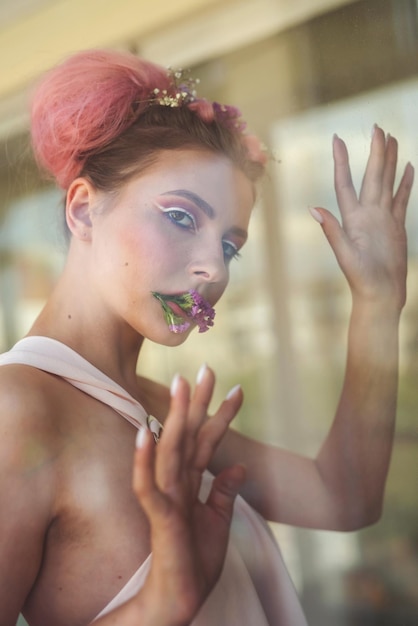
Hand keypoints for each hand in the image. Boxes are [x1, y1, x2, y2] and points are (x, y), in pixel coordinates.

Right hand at [132, 367, 244, 625]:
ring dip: (175, 417)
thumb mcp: (219, 521)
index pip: (208, 441)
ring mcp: (168, 497)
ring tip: (182, 385)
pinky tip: (146, 433)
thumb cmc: (196, 561)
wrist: (182, 599)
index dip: (222, 415)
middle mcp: (179, 483)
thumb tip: (240, 466)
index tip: (237, 388)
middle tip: (208, 367)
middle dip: (199, 402)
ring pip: (171, 450)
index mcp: (193, 483)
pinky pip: (148, 486)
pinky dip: (145, 461)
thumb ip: (225, 492)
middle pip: (190, 435)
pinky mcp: (160, 517)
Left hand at [311, 126, 413, 309]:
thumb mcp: (345, 255)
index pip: (345, 183)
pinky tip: (408, 168)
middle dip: (375, 152)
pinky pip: (401, 199)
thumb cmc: (361, 279)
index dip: (341, 161)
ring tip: (392, 139)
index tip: (337, 138)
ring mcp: (382, 219)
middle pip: (371, 176)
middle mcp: (366, 214)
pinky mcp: (396, 227)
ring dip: (389, 162)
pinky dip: (405, 183)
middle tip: (377, 127)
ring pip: (387, 183)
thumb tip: (314, 209)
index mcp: (353, 218)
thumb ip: (333, 231)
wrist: (380, 295)